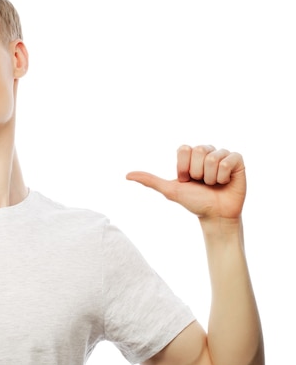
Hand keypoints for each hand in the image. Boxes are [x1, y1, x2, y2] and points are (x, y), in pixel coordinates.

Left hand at [126, 145, 245, 219]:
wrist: (215, 215)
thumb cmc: (194, 202)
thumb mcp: (170, 190)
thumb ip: (150, 180)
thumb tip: (127, 175)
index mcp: (191, 156)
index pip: (184, 149)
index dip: (184, 168)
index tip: (187, 180)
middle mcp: (207, 152)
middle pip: (199, 151)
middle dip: (198, 173)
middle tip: (202, 183)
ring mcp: (223, 155)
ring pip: (213, 158)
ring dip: (211, 178)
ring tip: (213, 184)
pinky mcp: (238, 161)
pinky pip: (228, 161)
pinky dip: (223, 176)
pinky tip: (225, 182)